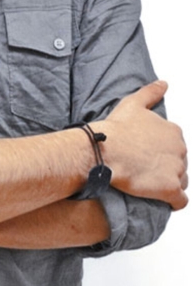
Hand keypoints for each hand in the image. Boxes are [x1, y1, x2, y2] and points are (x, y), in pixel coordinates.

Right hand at [97, 80, 187, 209]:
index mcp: (173, 131)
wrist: (105, 150)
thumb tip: (164, 84)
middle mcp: (180, 149)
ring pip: (181, 181)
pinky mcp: (171, 189)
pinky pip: (180, 201)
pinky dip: (173, 201)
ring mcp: (177, 170)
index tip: (146, 154)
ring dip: (168, 183)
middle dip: (166, 167)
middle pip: (179, 163)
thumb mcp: (133, 103)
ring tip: (149, 183)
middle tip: (145, 169)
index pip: (175, 145)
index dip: (161, 151)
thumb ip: (151, 92)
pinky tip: (160, 199)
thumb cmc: (116, 128)